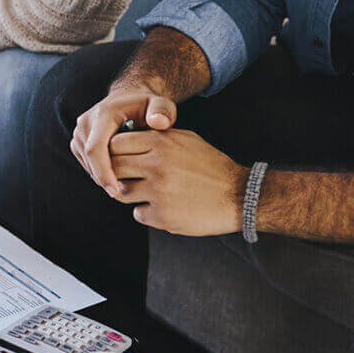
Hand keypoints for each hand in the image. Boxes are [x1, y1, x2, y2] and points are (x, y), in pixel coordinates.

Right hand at [70, 80, 178, 197]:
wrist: (130, 97)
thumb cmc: (148, 105)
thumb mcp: (161, 105)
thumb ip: (163, 112)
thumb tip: (158, 122)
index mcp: (104, 114)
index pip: (95, 149)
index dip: (104, 172)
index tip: (116, 191)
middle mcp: (86, 122)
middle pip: (89, 159)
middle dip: (103, 179)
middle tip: (122, 195)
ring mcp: (80, 131)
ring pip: (86, 162)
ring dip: (100, 176)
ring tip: (122, 186)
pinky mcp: (79, 139)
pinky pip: (85, 162)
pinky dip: (98, 171)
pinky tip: (115, 176)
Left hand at [106, 128, 246, 235]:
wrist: (240, 195)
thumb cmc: (211, 166)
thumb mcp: (186, 140)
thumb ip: (157, 136)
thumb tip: (128, 136)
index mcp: (161, 143)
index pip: (116, 143)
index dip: (114, 151)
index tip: (120, 157)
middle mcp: (156, 166)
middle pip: (114, 167)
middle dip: (116, 173)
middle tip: (127, 177)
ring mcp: (158, 192)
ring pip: (121, 192)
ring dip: (129, 193)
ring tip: (147, 192)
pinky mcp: (162, 216)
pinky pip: (138, 214)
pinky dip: (147, 212)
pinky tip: (163, 206)